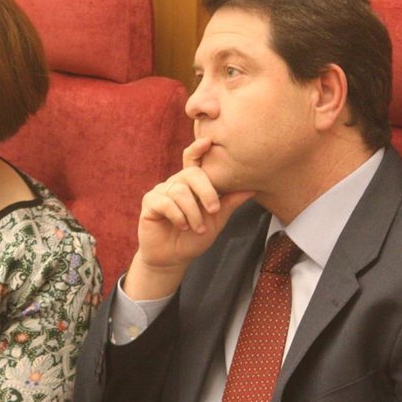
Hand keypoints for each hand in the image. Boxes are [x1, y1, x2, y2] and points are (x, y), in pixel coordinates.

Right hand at [123, 138, 253, 299]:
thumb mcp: (217, 220)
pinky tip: (182, 226)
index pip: (193, 160)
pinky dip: (177, 215)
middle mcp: (175, 183)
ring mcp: (161, 192)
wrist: (174, 259)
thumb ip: (229, 203)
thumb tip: (252, 188)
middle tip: (214, 210)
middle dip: (206, 191)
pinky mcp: (149, 203)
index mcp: (191, 184)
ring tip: (198, 229)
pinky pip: (164, 202)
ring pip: (179, 191)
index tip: (208, 142)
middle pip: (191, 173)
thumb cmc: (195, 238)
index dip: (198, 149)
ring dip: (193, 212)